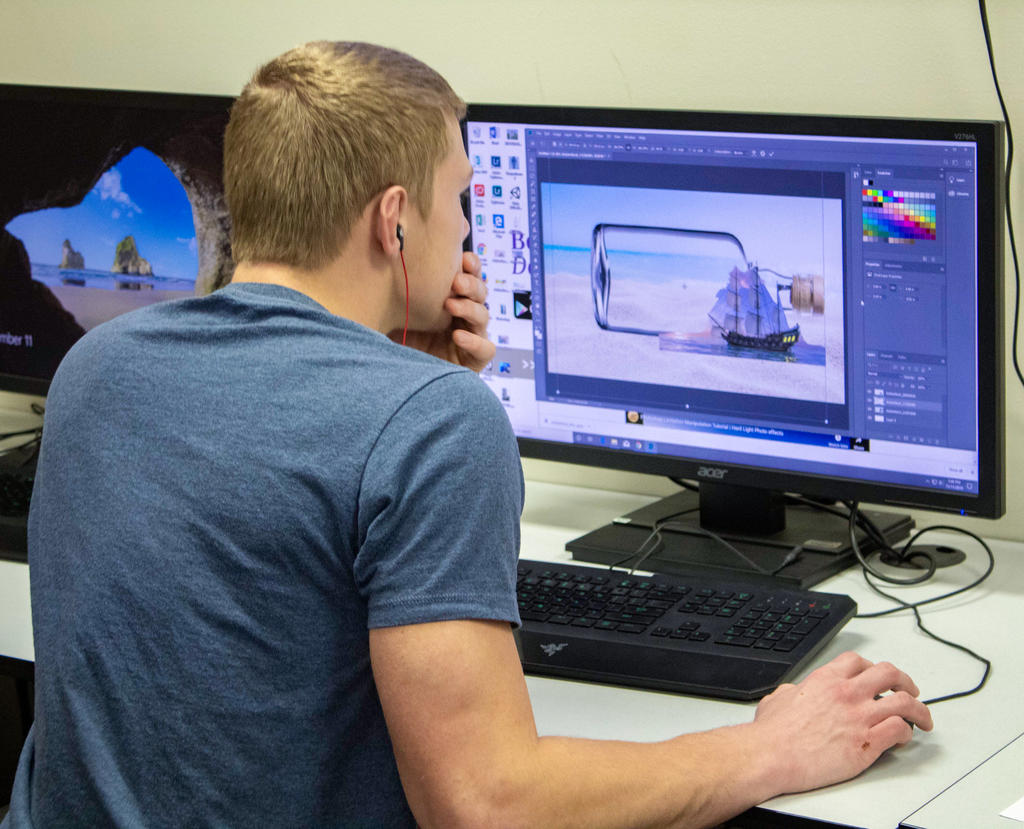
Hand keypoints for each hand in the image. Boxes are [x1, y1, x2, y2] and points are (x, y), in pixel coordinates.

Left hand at [396, 251, 494, 371]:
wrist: (394, 382)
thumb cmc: (393, 342)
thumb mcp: (391, 313)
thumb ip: (395, 291)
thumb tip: (387, 257)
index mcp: (448, 300)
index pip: (467, 277)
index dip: (470, 265)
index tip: (461, 257)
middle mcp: (462, 317)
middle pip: (480, 294)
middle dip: (471, 284)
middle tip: (455, 282)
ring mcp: (470, 339)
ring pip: (484, 317)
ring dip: (470, 308)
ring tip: (450, 306)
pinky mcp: (474, 362)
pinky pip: (486, 349)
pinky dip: (475, 341)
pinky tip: (458, 337)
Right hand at [750, 651, 932, 794]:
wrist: (772, 755)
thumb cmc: (773, 733)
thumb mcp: (777, 699)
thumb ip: (791, 692)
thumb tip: (793, 693)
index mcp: (825, 680)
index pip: (858, 661)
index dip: (872, 667)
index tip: (877, 677)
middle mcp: (847, 693)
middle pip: (890, 674)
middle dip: (905, 681)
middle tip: (910, 690)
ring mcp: (859, 717)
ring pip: (905, 702)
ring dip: (919, 709)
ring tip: (923, 718)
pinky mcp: (867, 743)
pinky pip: (900, 730)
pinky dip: (907, 733)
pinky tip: (903, 739)